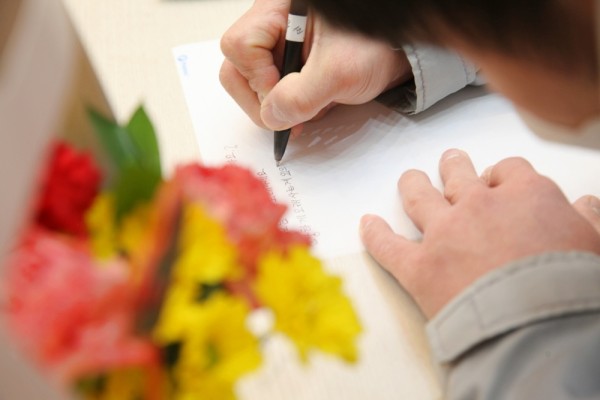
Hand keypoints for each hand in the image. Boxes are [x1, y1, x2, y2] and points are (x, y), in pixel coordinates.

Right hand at [220, 0, 411, 134]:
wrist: (400, 52)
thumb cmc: (377, 46)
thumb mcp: (340, 74)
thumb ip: (301, 97)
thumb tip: (270, 116)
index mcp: (280, 10)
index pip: (240, 46)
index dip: (258, 79)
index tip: (284, 97)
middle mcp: (275, 24)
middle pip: (238, 66)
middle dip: (263, 98)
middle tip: (289, 116)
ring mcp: (280, 44)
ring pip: (253, 82)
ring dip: (278, 104)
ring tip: (311, 107)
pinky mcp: (290, 62)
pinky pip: (273, 89)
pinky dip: (290, 104)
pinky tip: (313, 104)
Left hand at [360, 149, 599, 317]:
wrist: (536, 326)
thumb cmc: (567, 288)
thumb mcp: (595, 245)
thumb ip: (587, 220)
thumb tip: (587, 204)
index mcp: (524, 195)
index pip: (509, 170)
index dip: (503, 174)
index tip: (499, 179)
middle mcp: (478, 206)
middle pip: (459, 176)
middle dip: (454, 167)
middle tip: (450, 162)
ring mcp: (444, 233)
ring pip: (419, 196)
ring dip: (413, 184)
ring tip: (410, 178)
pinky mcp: (418, 266)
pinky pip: (388, 244)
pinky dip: (375, 233)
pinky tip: (368, 224)